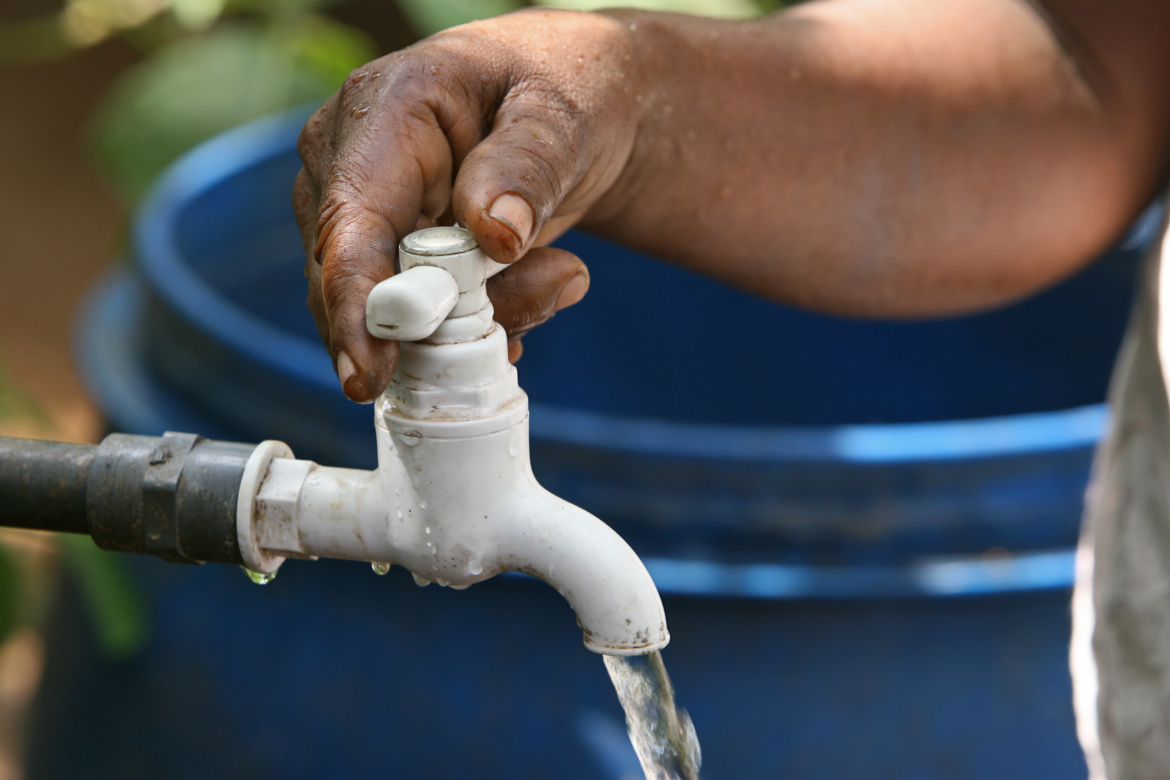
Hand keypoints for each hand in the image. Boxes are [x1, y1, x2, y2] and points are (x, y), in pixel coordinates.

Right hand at [293, 8, 640, 402]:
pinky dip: (477, 323)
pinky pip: (416, 320)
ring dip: (481, 316)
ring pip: (393, 312)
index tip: (369, 373)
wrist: (576, 105)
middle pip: (360, 280)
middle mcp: (348, 161)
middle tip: (553, 286)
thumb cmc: (566, 90)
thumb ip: (528, 168)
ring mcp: (361, 212)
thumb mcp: (563, 116)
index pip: (352, 220)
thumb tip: (496, 235)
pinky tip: (533, 288)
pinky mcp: (385, 254)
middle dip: (450, 317)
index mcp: (384, 108)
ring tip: (561, 270)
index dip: (356, 301)